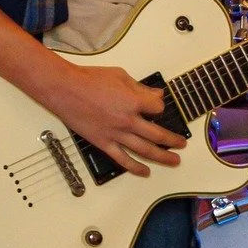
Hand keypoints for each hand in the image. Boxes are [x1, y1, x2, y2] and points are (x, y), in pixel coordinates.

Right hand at [36, 61, 185, 177]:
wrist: (65, 89)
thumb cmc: (89, 79)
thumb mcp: (120, 76)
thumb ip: (140, 87)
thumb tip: (155, 94)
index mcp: (133, 101)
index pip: (158, 109)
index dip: (159, 108)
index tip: (156, 108)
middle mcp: (128, 120)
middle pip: (158, 134)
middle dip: (173, 140)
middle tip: (181, 144)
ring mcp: (116, 134)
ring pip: (145, 150)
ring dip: (162, 156)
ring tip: (174, 160)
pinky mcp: (104, 143)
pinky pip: (123, 159)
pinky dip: (135, 167)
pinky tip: (145, 171)